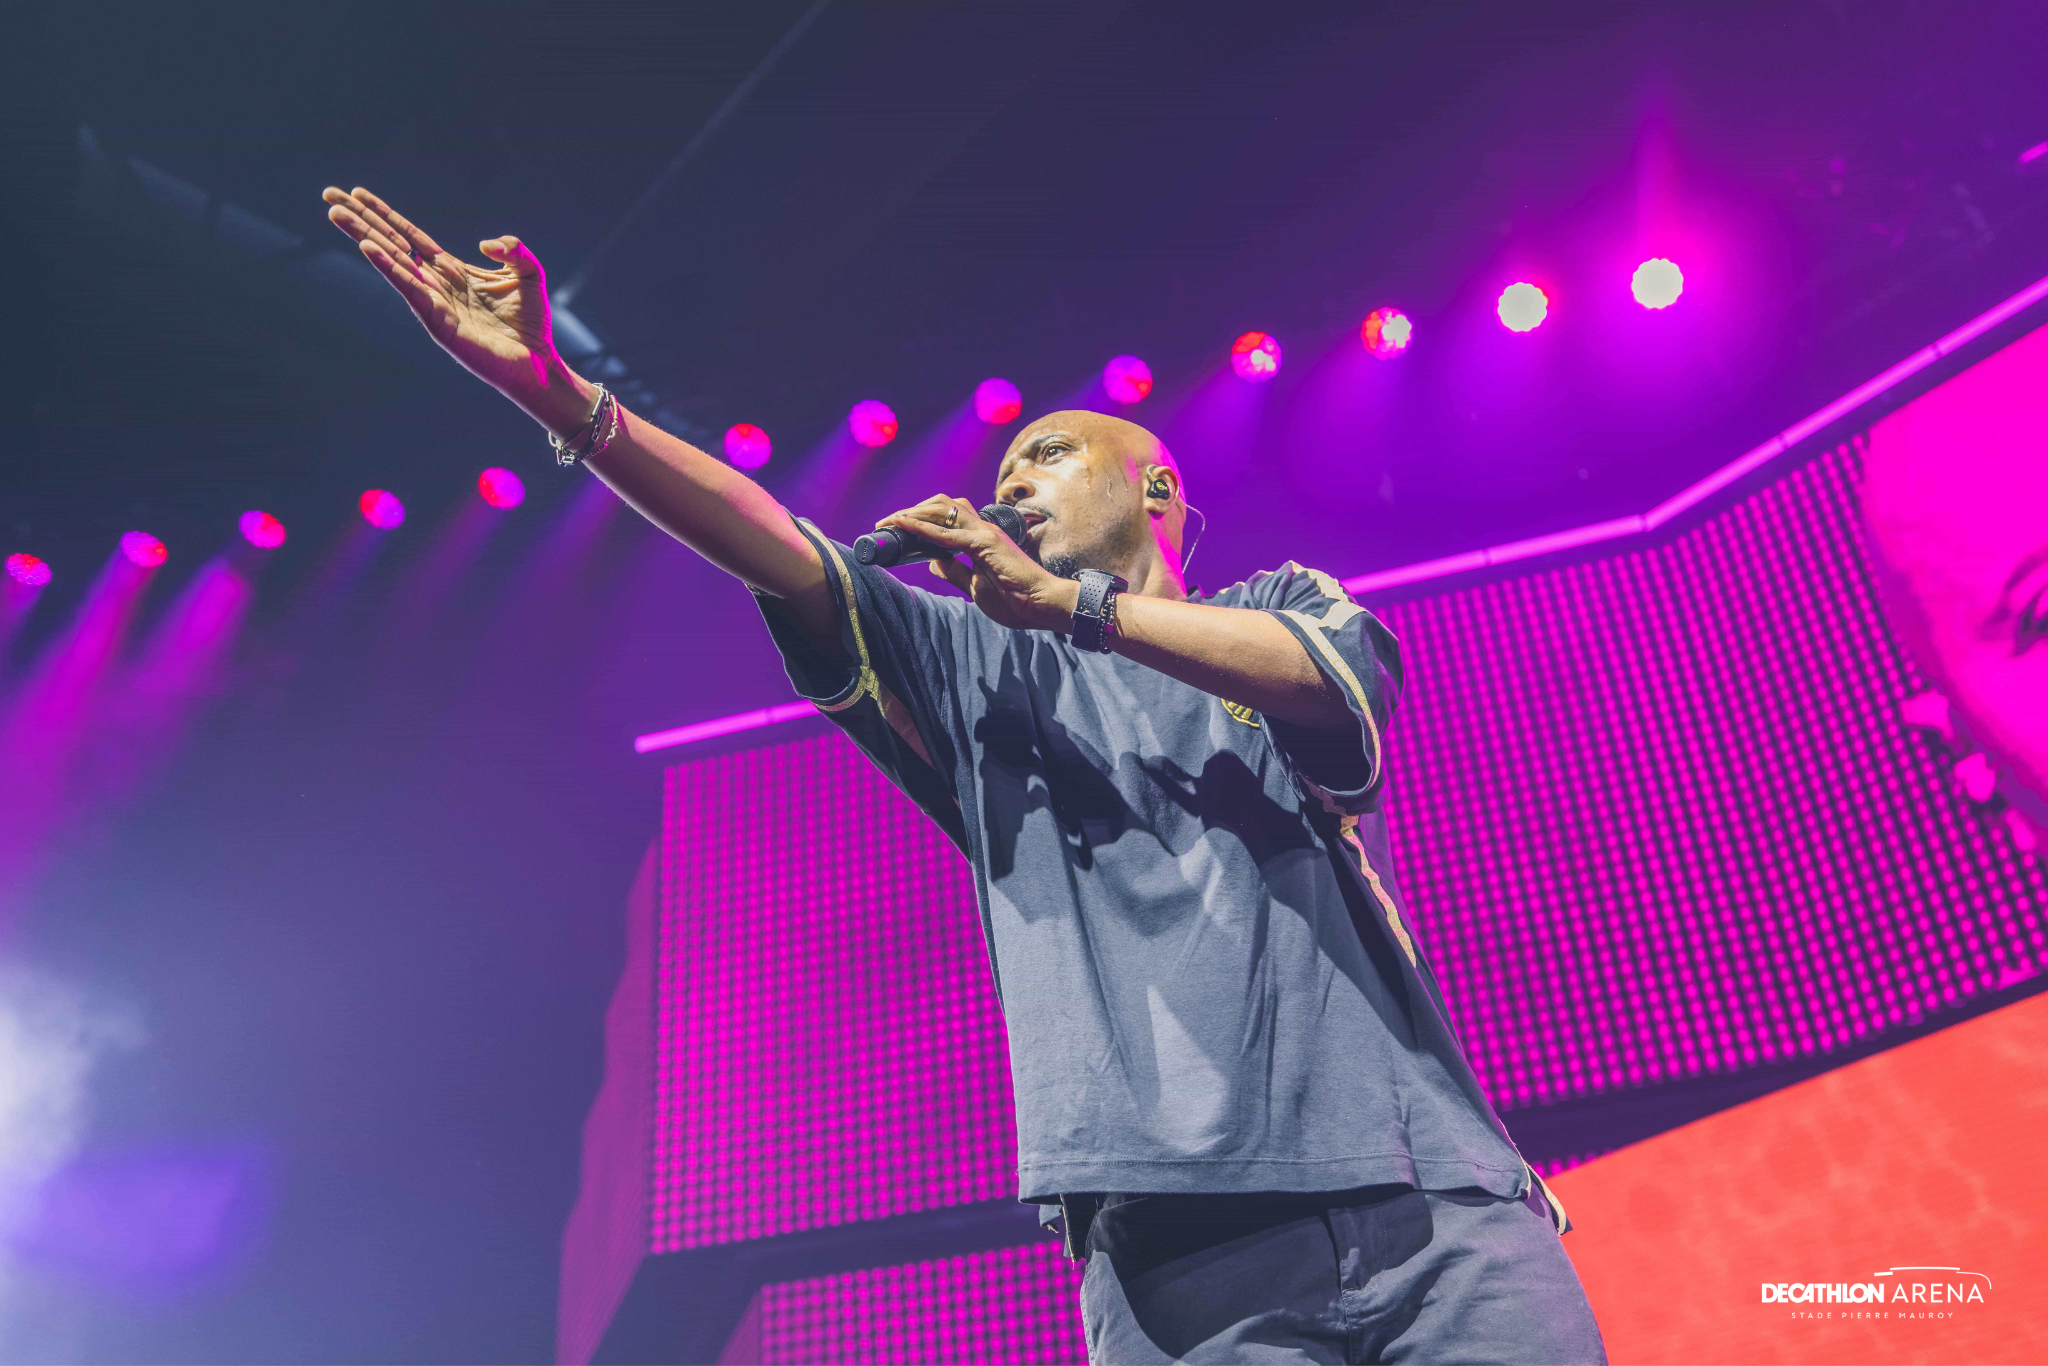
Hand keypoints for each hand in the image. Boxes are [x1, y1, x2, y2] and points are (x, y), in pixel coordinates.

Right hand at [322, 187, 579, 422]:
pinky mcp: (436, 321)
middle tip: (329, 195)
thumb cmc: (531, 325)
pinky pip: (408, 289)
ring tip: (336, 214)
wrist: (537, 364)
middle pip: (392, 243)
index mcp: (452, 272)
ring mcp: (432, 302)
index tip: (359, 192)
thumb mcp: (529, 274)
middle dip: (361, 219)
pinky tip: (368, 248)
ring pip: (392, 261)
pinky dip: (388, 267)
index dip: (386, 214)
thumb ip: (514, 250)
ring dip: (363, 236)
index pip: (412, 236)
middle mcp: (436, 284)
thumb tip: (484, 244)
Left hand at [877, 497, 1079, 631]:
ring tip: (889, 522)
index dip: (921, 518)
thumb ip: (954, 571)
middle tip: (887, 523)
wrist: (1042, 604)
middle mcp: (982, 529)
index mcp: (981, 538)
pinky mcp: (984, 544)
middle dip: (912, 510)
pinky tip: (904, 525)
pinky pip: (947, 533)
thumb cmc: (1015, 599)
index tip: (898, 529)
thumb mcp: (975, 586)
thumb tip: (932, 561)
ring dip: (913, 513)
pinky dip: (922, 527)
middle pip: (942, 505)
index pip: (947, 517)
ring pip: (942, 511)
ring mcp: (984, 533)